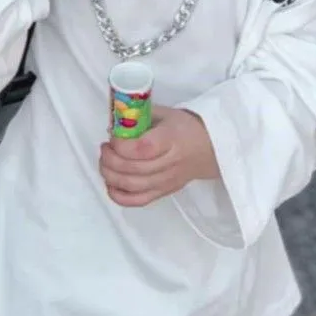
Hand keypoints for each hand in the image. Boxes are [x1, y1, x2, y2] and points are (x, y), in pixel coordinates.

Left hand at [99, 105, 220, 207]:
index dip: (122, 145)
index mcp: (172, 139)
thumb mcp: (165, 113)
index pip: (143, 148)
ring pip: (132, 186)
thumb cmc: (184, 128)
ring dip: (111, 175)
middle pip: (134, 169)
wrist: (209, 149)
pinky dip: (119, 196)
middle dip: (111, 159)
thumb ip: (139, 116)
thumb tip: (113, 124)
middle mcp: (170, 163)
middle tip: (105, 148)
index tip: (113, 137)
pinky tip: (111, 183)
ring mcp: (167, 181)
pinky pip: (138, 201)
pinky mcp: (163, 192)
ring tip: (105, 162)